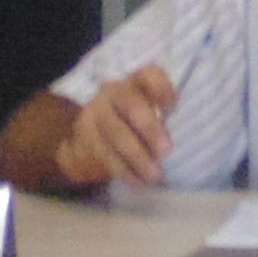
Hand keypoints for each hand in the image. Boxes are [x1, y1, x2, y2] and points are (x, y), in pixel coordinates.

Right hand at [55, 66, 178, 188]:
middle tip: (167, 152)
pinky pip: (105, 154)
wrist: (93, 133)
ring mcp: (95, 112)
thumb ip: (162, 116)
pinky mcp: (84, 135)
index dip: (162, 89)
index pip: (149, 74)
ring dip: (137, 157)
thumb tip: (169, 138)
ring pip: (116, 135)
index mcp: (135, 80)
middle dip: (150, 129)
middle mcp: (113, 91)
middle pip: (131, 105)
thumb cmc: (135, 119)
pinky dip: (124, 170)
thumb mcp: (151, 109)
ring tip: (155, 174)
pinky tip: (139, 181)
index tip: (173, 108)